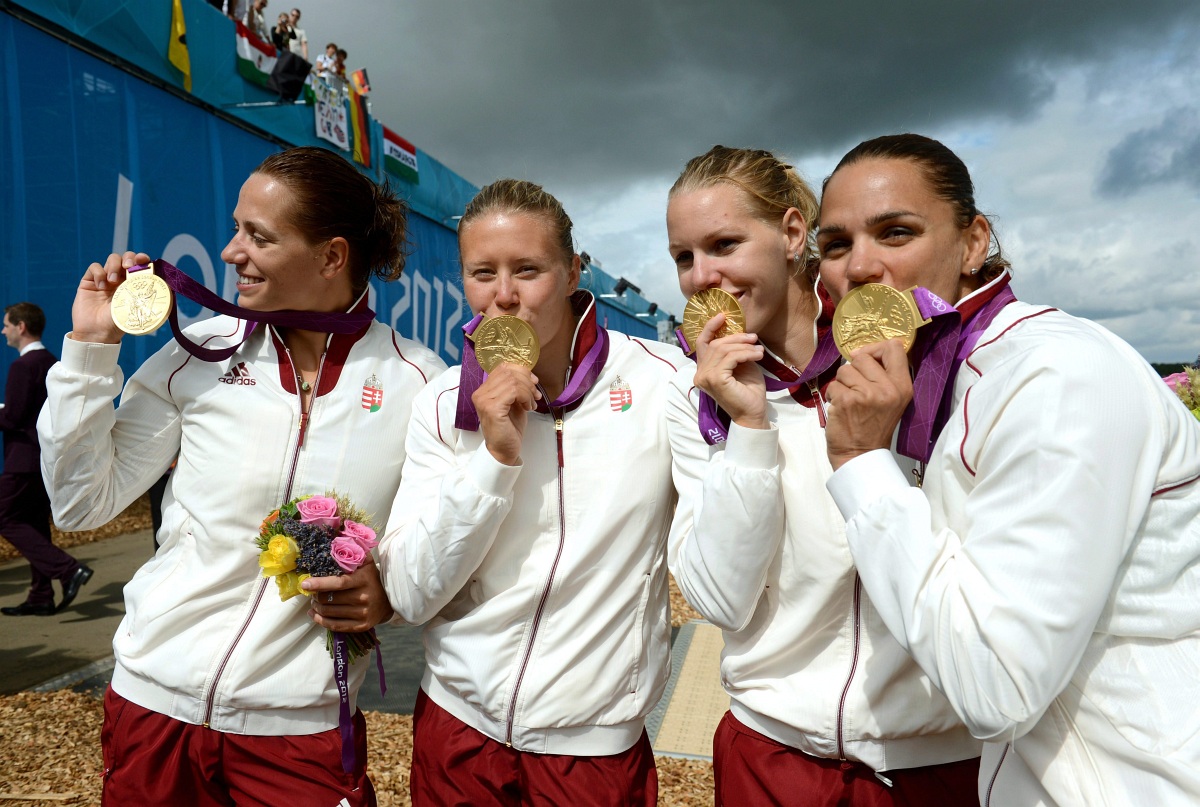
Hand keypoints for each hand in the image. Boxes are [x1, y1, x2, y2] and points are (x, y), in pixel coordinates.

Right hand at [71, 251, 149, 343]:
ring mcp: (106, 278)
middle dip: (129, 258)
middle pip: (127, 257)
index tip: (143, 260)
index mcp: (135, 284)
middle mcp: (121, 279)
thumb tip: (169, 286)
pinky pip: (95, 267)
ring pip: (112, 259)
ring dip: (114, 266)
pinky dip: (99, 272)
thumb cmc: (120, 323)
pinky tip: (101, 286)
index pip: (140, 265)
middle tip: (128, 267)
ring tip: (112, 282)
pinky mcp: (90, 280)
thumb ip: (150, 296)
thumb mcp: (139, 308)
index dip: (142, 259)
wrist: (98, 332)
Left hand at [303, 557, 392, 632]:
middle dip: (315, 596)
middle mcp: (363, 598)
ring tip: (314, 602)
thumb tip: (338, 534)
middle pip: (330, 599)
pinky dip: (320, 620)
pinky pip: (334, 625)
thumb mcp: (366, 563)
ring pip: (329, 612)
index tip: (305, 583)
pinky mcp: (361, 626)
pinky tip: (315, 614)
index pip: (338, 583)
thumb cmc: (372, 579)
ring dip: (316, 607)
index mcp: (363, 580)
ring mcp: (362, 614)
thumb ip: (354, 549)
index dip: (320, 583)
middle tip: (312, 592)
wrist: (389, 601)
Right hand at [473, 363, 539, 464]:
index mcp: (484, 390)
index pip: (502, 368)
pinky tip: (528, 408)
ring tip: (532, 403)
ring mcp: (484, 400)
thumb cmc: (509, 427)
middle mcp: (480, 393)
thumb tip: (529, 374)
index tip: (533, 382)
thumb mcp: (514, 402)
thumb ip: (516, 387)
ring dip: (528, 391)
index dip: (521, 370)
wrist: (504, 450)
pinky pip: (513, 391)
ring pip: (512, 381)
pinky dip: (525, 397)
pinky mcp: (492, 408)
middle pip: (508, 372)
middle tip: (535, 394)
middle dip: (527, 381)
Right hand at [692, 313, 768, 429]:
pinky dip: (745, 353)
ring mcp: (705, 377)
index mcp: (703, 370)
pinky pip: (730, 357)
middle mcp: (700, 373)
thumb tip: (739, 333)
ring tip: (758, 349)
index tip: (722, 316)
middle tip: (753, 337)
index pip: (702, 343)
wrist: (753, 413)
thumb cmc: (748, 391)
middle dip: (736, 338)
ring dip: (743, 346)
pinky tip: (757, 355)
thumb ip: (734, 351)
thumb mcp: (740, 365)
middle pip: (715, 344)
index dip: (710, 327)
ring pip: (723, 350)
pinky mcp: (715, 379)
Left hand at [825, 339, 912, 469]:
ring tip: (849, 401)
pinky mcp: (846, 401)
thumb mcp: (891, 400)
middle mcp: (888, 389)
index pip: (894, 348)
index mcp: (903, 386)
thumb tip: (860, 352)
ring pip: (845, 369)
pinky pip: (833, 385)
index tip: (867, 359)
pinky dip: (832, 396)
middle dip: (854, 370)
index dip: (876, 348)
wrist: (861, 455)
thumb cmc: (873, 427)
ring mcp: (867, 394)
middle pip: (863, 356)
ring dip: (842, 384)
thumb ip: (883, 375)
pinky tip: (840, 409)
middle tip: (857, 390)